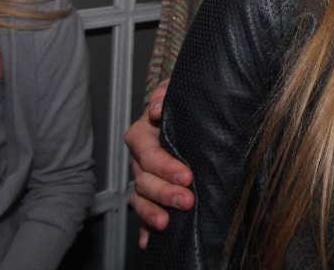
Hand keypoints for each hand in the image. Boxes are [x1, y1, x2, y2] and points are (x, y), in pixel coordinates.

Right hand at [126, 80, 194, 247]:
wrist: (193, 117)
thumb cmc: (184, 106)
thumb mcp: (179, 93)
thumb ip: (167, 93)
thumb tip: (158, 104)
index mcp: (143, 134)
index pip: (147, 151)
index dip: (163, 165)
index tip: (185, 176)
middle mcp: (140, 158)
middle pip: (143, 178)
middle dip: (164, 191)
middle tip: (186, 199)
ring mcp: (143, 178)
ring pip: (140, 198)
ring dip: (152, 212)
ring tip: (166, 222)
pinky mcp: (151, 195)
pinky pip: (143, 214)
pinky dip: (145, 228)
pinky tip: (149, 240)